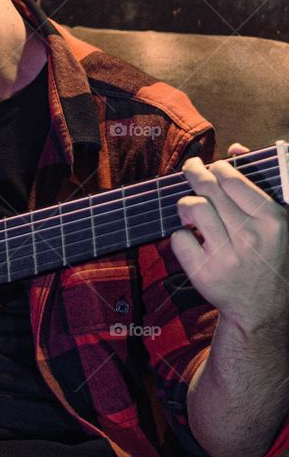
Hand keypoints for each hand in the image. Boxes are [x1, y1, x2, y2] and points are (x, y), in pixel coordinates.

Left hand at [171, 141, 288, 331]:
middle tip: (191, 168)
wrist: (263, 309)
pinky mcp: (203, 273)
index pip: (231, 179)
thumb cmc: (268, 256)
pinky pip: (178, 238)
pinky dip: (181, 235)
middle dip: (194, 173)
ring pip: (191, 208)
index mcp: (271, 220)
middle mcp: (249, 237)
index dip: (216, 167)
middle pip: (207, 188)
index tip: (211, 166)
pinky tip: (194, 240)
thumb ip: (257, 182)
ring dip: (187, 205)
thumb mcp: (276, 221)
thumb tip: (235, 147)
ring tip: (192, 210)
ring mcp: (225, 256)